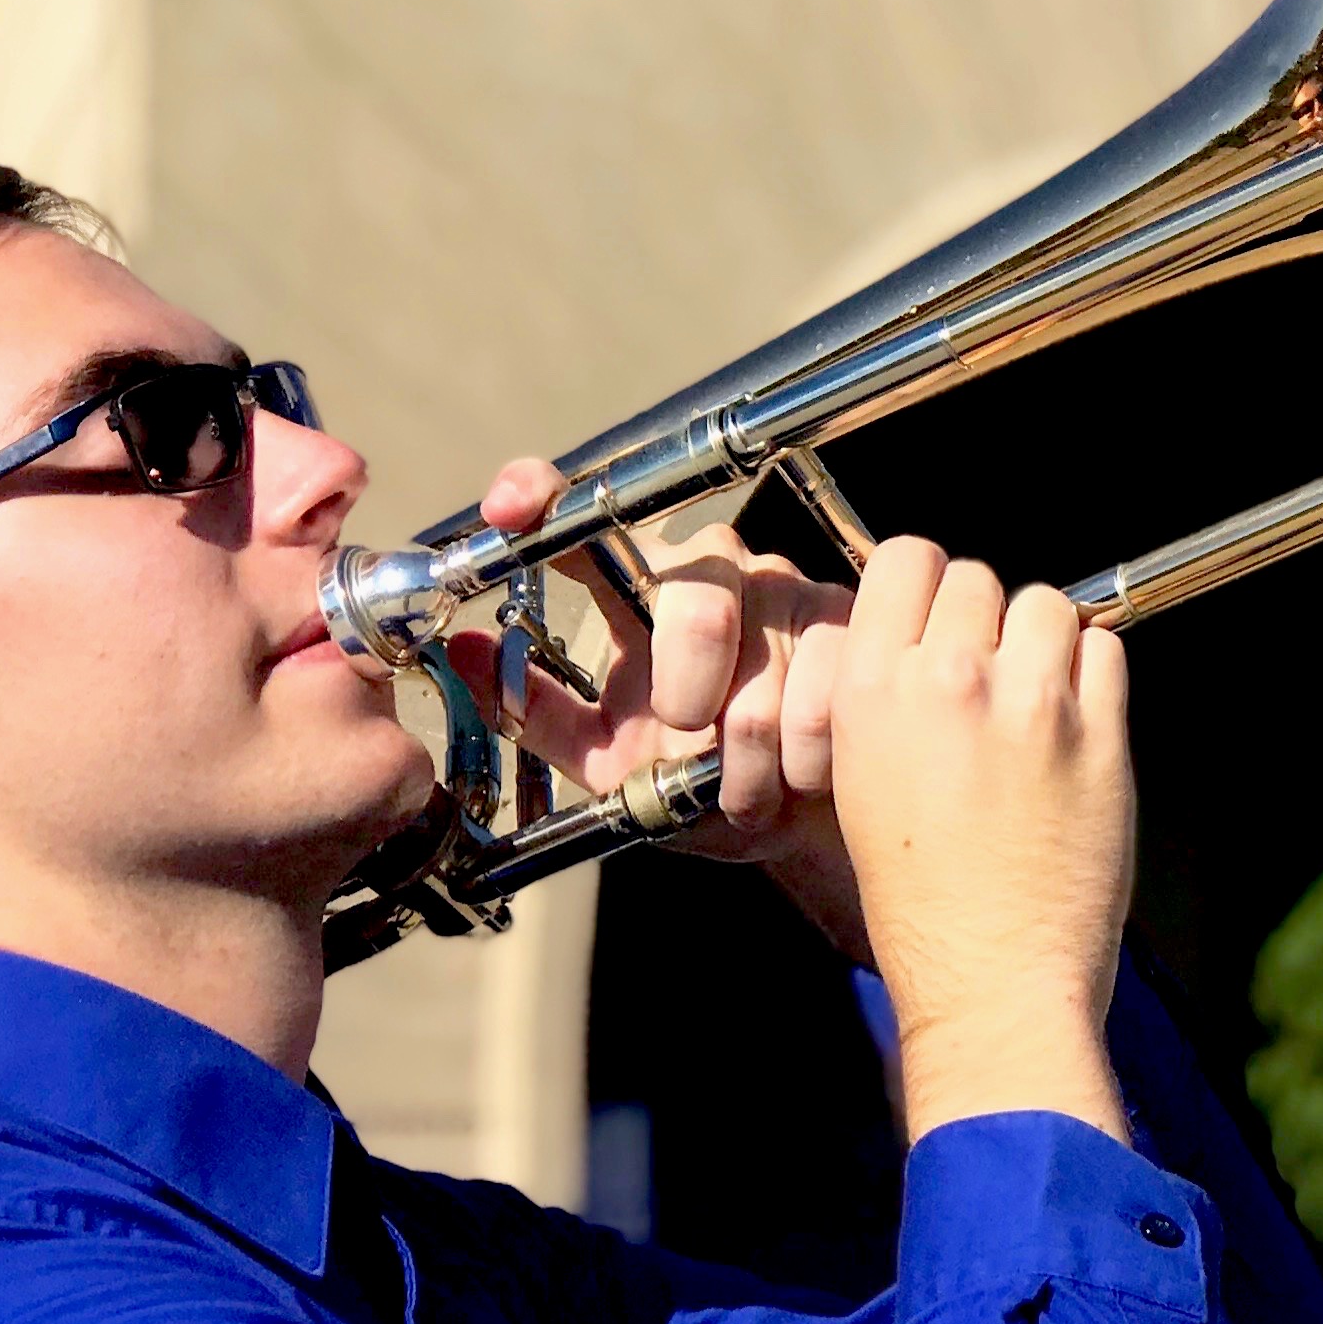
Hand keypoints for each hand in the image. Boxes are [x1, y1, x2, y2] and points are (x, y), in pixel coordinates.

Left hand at [466, 461, 867, 959]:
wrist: (798, 826)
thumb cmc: (699, 785)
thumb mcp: (604, 762)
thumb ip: (534, 713)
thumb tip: (464, 654)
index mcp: (646, 588)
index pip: (587, 520)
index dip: (545, 497)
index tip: (506, 512)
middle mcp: (719, 568)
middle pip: (696, 598)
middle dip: (690, 690)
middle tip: (690, 737)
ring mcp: (793, 587)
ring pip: (768, 661)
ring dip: (750, 752)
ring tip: (745, 785)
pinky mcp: (858, 622)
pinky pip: (828, 687)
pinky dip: (804, 754)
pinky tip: (800, 773)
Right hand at [790, 537, 1132, 1142]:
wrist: (991, 980)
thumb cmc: (922, 901)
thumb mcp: (861, 782)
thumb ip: (891, 696)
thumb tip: (933, 636)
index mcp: (873, 692)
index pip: (907, 559)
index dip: (926, 584)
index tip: (939, 618)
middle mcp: (949, 683)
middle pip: (979, 578)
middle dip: (985, 620)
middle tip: (989, 680)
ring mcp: (1030, 706)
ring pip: (1046, 605)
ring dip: (1043, 641)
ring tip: (1033, 704)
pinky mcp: (1099, 736)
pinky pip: (1104, 650)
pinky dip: (1092, 675)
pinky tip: (1072, 725)